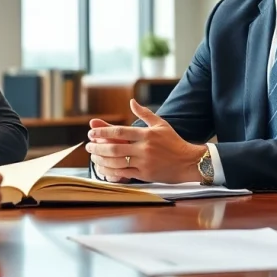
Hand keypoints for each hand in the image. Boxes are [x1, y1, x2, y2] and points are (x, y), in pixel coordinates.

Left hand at [85, 99, 206, 183]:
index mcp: (146, 134)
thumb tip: (131, 101)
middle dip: (97, 148)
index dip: (103, 132)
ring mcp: (144, 162)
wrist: (188, 161)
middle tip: (88, 147)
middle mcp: (144, 148)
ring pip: (117, 162)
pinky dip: (111, 172)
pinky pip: (124, 174)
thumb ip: (144, 113)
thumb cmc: (174, 142)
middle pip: (115, 148)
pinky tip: (103, 170)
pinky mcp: (144, 174)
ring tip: (93, 158)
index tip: (91, 132)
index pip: (120, 132)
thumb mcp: (161, 124)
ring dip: (101, 161)